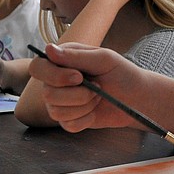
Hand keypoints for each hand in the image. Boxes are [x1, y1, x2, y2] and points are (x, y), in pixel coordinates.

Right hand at [28, 42, 144, 131]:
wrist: (137, 98)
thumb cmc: (122, 73)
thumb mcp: (103, 59)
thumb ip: (76, 56)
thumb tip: (48, 49)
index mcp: (61, 61)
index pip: (37, 67)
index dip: (54, 76)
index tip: (78, 77)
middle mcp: (56, 82)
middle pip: (47, 93)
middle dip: (78, 94)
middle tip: (98, 86)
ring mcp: (60, 102)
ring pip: (56, 111)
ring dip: (83, 106)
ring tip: (98, 97)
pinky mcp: (69, 120)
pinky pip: (67, 125)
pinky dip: (86, 118)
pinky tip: (95, 111)